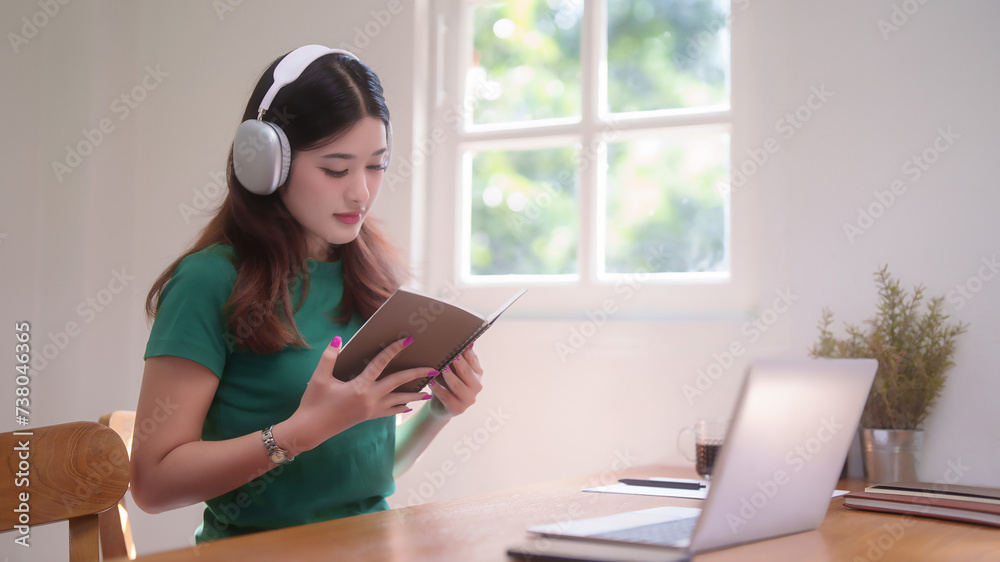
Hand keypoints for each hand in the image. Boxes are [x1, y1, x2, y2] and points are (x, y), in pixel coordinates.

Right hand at [279, 337, 434, 454]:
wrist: (310, 430)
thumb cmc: (313, 403)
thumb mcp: (319, 378)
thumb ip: (329, 357)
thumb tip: (338, 339)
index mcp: (359, 387)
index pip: (381, 363)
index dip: (394, 350)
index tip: (408, 341)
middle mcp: (370, 398)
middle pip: (398, 383)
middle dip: (417, 375)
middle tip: (434, 369)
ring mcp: (370, 410)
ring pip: (398, 400)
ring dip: (414, 395)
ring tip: (429, 392)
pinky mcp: (368, 417)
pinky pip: (390, 412)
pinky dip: (400, 407)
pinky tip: (409, 406)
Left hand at [428, 345, 483, 417]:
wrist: (442, 406)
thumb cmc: (448, 382)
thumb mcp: (455, 369)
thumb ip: (461, 357)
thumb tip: (467, 341)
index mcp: (478, 373)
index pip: (473, 361)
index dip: (467, 353)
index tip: (461, 345)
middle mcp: (476, 386)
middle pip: (467, 373)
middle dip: (459, 364)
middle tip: (452, 356)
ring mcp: (468, 399)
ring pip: (457, 386)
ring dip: (449, 376)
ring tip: (442, 368)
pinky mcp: (457, 408)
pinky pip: (446, 397)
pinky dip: (438, 389)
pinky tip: (430, 382)